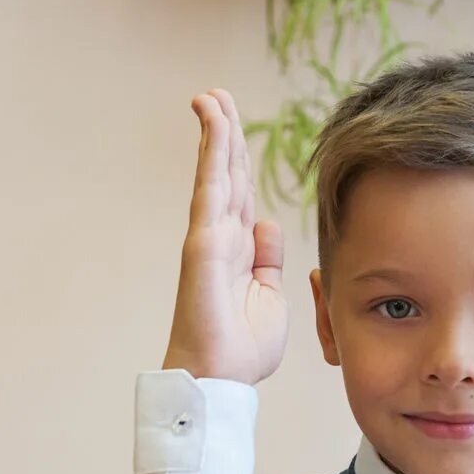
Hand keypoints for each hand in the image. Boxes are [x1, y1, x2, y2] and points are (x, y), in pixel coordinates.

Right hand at [161, 88, 288, 385]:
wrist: (220, 378)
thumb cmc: (242, 348)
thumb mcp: (269, 296)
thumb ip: (269, 258)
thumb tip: (268, 224)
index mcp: (240, 248)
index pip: (242, 191)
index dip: (239, 157)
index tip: (235, 125)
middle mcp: (222, 236)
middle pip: (226, 172)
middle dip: (224, 132)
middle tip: (217, 95)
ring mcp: (210, 235)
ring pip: (216, 171)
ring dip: (215, 131)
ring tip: (211, 96)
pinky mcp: (204, 241)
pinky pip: (211, 187)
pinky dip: (212, 152)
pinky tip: (214, 123)